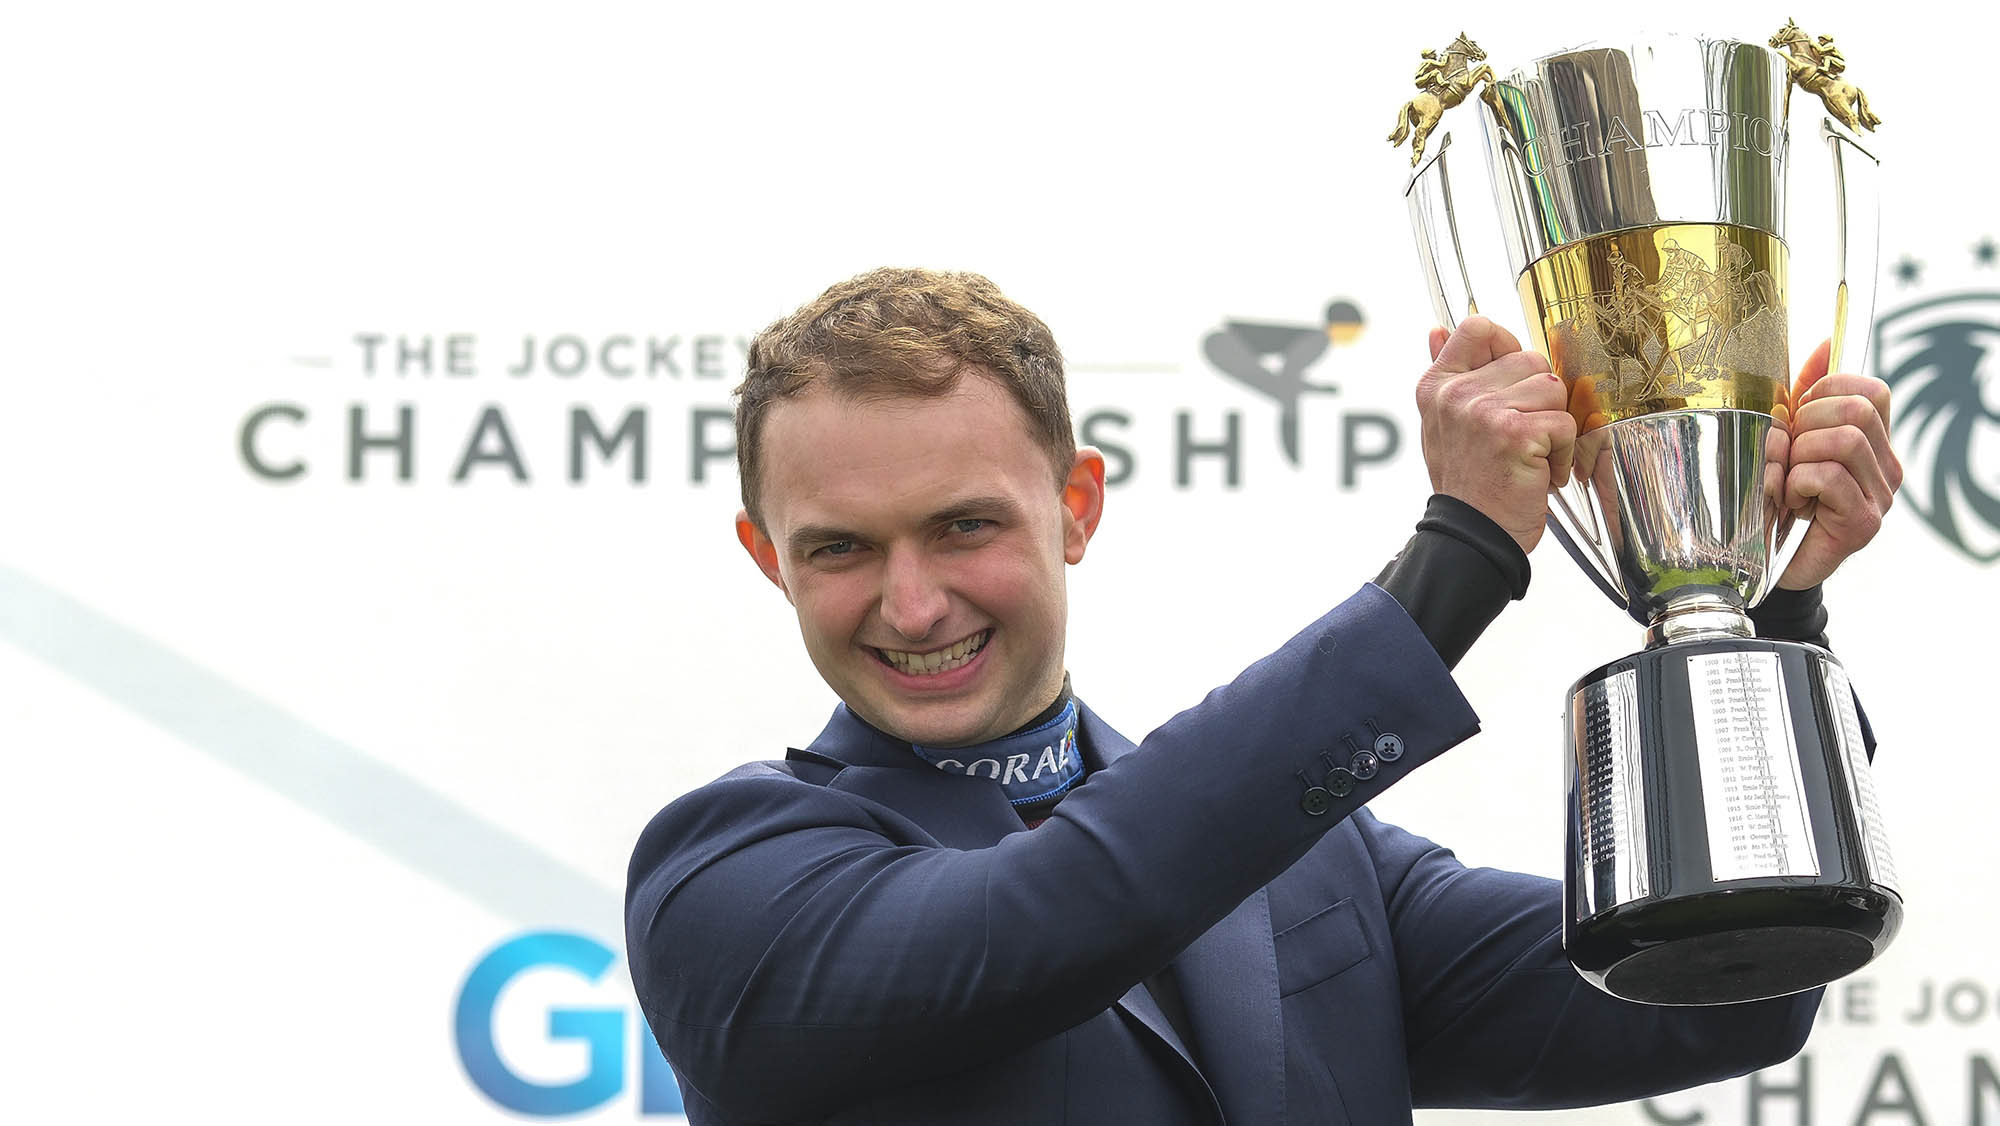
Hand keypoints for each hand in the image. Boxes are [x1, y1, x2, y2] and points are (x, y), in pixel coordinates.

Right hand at [1417, 317, 1575, 553]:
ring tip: (1531, 455)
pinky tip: (1541, 473)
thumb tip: (1437, 329)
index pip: (1477, 328)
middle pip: (1530, 359)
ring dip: (1553, 427)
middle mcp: (1456, 393)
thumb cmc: (1467, 484)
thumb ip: (1446, 374)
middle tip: (1521, 436)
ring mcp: (1483, 411)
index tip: (1511, 383)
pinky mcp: (1515, 433)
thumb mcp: (1443, 424)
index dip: (1507, 346)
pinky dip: (1563, 454)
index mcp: (1438, 386)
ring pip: (1552, 388)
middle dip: (1539, 400)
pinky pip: (1565, 423)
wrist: (1471, 537)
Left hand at [1775, 339, 1902, 588]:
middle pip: (1856, 411)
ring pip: (1842, 441)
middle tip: (1788, 455)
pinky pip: (1829, 477)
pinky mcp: (1864, 523)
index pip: (1871, 390)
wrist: (1767, 561)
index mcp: (1873, 441)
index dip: (1826, 391)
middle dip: (1806, 424)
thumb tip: (1825, 344)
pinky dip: (1798, 483)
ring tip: (1788, 482)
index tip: (1797, 418)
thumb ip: (1806, 396)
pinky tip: (1792, 503)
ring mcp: (1881, 495)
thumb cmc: (1778, 497)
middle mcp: (1887, 466)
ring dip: (1798, 456)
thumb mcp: (1790, 438)